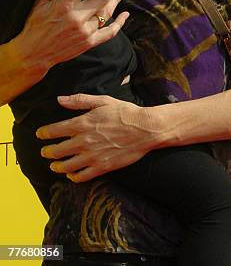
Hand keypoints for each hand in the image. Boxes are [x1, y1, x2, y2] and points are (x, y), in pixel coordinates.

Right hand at [13, 0, 128, 74]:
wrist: (33, 54)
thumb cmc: (35, 26)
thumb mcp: (39, 7)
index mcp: (63, 6)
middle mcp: (76, 18)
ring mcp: (84, 31)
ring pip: (106, 12)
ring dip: (116, 0)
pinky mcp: (89, 43)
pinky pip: (109, 32)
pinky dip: (119, 24)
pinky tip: (125, 14)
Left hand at [37, 94, 156, 181]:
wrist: (145, 129)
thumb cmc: (125, 113)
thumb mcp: (103, 101)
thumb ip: (80, 100)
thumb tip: (60, 99)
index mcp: (82, 123)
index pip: (54, 130)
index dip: (44, 133)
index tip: (40, 134)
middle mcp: (83, 141)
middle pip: (56, 151)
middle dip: (47, 152)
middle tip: (45, 152)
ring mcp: (92, 156)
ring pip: (65, 166)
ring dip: (56, 166)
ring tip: (54, 165)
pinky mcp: (101, 167)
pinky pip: (81, 176)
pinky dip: (72, 176)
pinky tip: (71, 174)